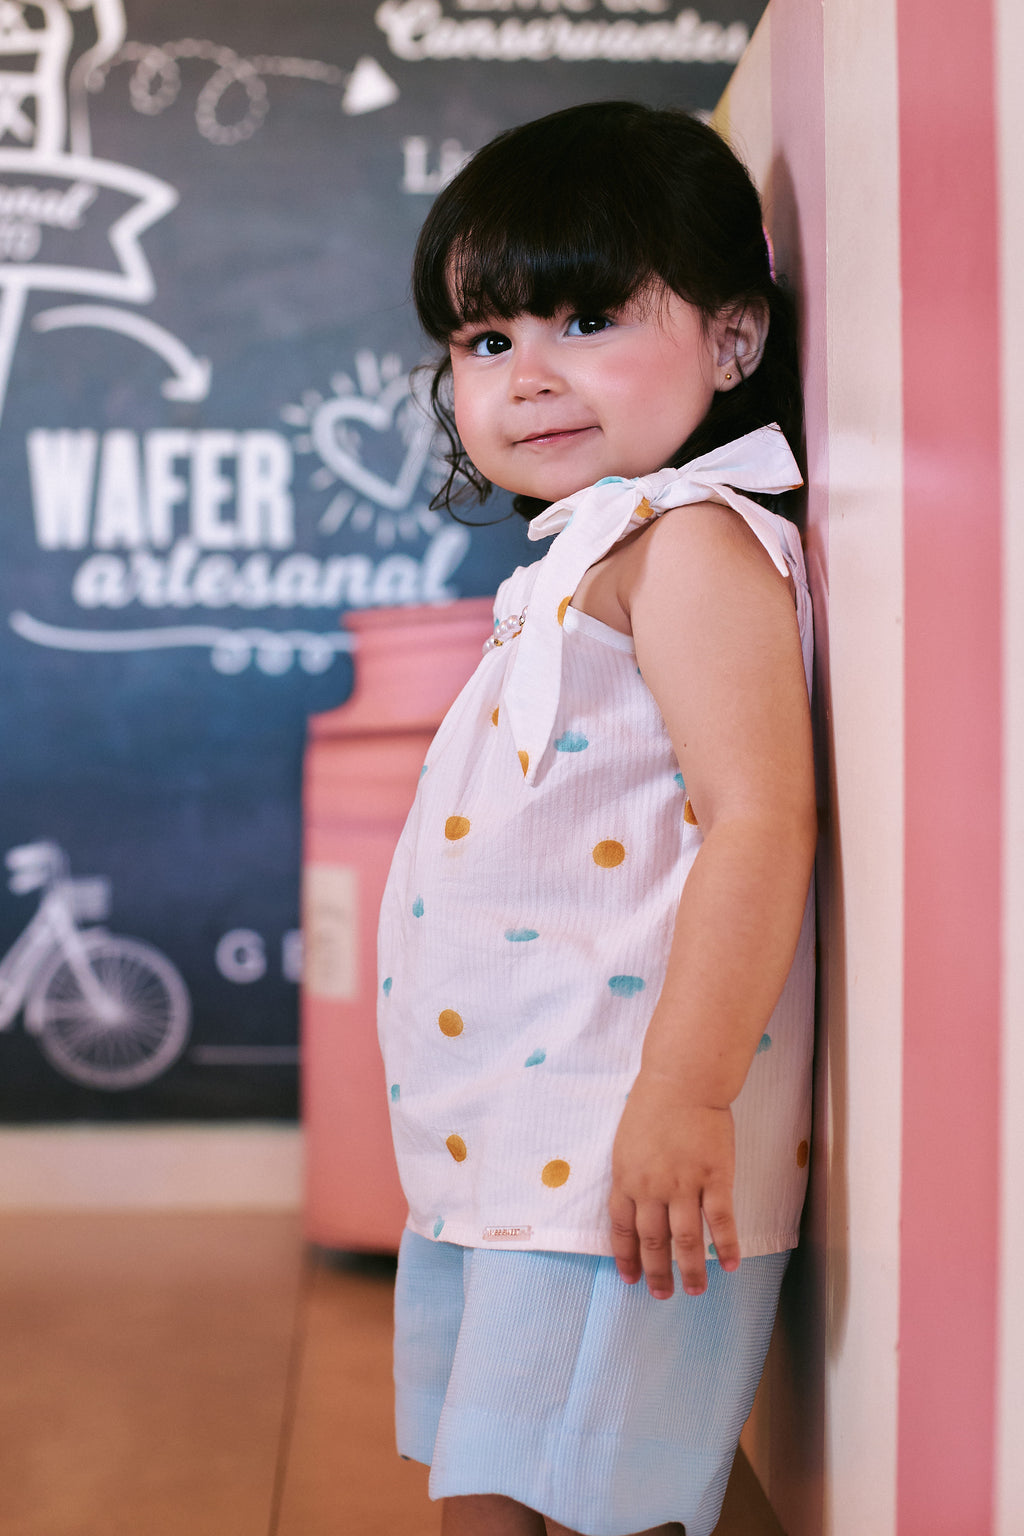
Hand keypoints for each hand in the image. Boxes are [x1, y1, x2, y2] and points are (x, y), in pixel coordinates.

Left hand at [609, 1071, 738, 1298]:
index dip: (627, 1257)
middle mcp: (652, 1188)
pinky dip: (726, 1246)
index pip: (623, 1229)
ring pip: (687, 1240)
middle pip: (654, 1241)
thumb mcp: (626, 1143)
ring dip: (691, 1270)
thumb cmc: (652, 1106)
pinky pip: (721, 1221)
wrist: (683, 1081)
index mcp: (626, 1179)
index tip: (632, 1279)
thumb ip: (631, 1177)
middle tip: (663, 1295)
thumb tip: (635, 1207)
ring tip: (696, 1291)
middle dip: (658, 1272)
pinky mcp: (715, 1178)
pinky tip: (730, 1265)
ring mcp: (684, 1185)